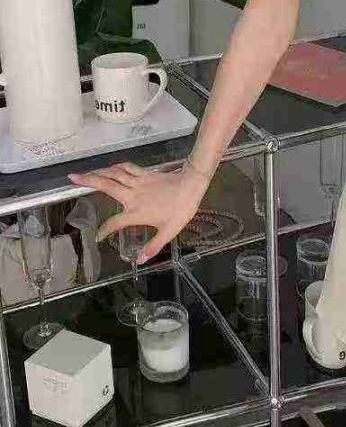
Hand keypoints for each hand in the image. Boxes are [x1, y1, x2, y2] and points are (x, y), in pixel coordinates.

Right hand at [68, 161, 210, 263]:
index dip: (104, 231)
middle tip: (71, 178)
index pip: (113, 223)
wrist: (191, 186)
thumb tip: (140, 260)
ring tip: (84, 172)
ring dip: (98, 172)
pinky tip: (110, 167)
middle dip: (87, 181)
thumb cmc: (181, 209)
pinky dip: (116, 166)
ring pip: (114, 174)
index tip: (99, 237)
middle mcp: (132, 195)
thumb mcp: (169, 232)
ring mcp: (138, 182)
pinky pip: (127, 168)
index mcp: (135, 212)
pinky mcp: (145, 173)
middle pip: (105, 186)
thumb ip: (153, 246)